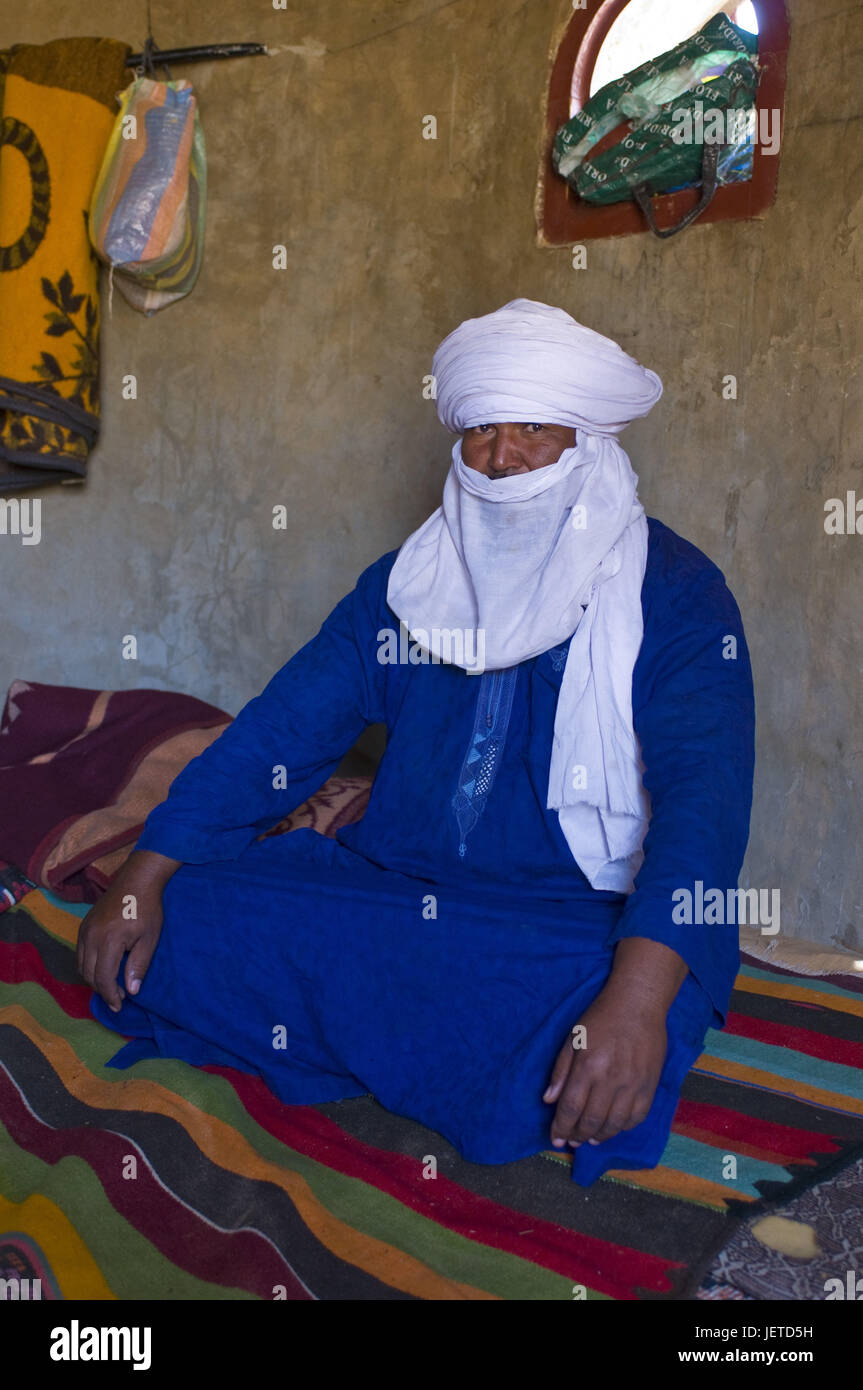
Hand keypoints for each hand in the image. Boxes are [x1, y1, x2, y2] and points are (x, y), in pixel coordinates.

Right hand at [76, 850, 178, 1011]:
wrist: (136, 880)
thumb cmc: (147, 909)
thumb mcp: (149, 939)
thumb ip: (139, 965)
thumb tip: (131, 991)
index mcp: (109, 940)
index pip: (103, 978)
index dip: (110, 996)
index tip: (120, 1006)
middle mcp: (91, 936)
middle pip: (89, 974)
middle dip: (102, 990)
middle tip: (119, 997)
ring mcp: (84, 930)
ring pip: (81, 965)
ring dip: (94, 979)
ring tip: (112, 985)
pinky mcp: (83, 926)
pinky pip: (80, 953)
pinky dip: (89, 966)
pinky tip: (104, 967)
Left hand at [543, 989, 667, 1148]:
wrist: (638, 1003)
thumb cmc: (601, 1017)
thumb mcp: (573, 1038)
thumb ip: (560, 1071)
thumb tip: (548, 1100)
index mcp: (588, 1066)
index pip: (570, 1108)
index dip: (561, 1128)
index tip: (555, 1138)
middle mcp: (611, 1079)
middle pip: (591, 1121)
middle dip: (577, 1136)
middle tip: (571, 1142)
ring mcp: (633, 1084)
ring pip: (615, 1124)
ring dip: (599, 1136)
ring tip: (589, 1139)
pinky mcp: (650, 1085)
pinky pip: (637, 1117)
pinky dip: (623, 1128)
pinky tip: (613, 1127)